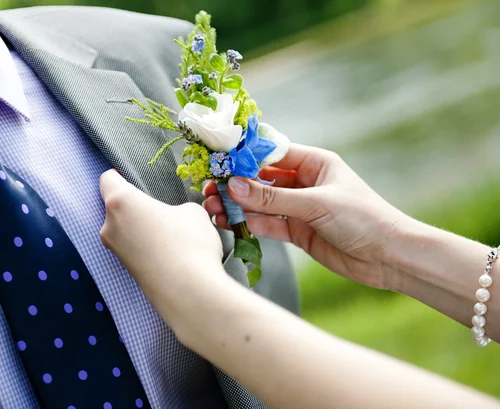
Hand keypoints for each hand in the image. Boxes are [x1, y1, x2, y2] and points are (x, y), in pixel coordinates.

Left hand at [99, 170, 224, 300]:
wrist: (189, 292)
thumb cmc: (189, 242)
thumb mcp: (193, 212)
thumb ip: (177, 208)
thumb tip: (175, 219)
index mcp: (120, 202)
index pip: (108, 179)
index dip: (121, 175)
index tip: (135, 178)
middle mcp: (109, 226)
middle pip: (116, 207)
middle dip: (136, 207)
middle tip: (162, 210)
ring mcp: (116, 251)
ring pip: (125, 230)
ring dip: (142, 229)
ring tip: (170, 235)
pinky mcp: (127, 271)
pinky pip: (134, 249)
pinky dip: (147, 248)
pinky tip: (169, 253)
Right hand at [203, 144, 411, 289]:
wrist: (389, 257)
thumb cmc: (363, 218)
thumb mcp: (316, 203)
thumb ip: (273, 197)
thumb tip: (234, 185)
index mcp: (314, 163)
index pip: (272, 154)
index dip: (244, 157)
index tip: (218, 161)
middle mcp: (305, 183)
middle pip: (262, 179)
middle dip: (236, 184)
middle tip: (209, 189)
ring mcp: (300, 208)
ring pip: (262, 203)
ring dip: (238, 206)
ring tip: (211, 208)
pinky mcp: (298, 231)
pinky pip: (269, 224)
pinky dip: (250, 224)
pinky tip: (230, 223)